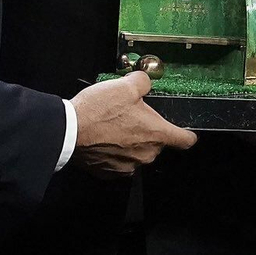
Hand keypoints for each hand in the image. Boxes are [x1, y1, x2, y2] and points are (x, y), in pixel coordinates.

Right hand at [68, 72, 195, 176]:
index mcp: (156, 134)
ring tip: (113, 126)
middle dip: (147, 130)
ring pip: (137, 152)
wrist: (68, 130)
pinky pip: (119, 161)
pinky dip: (114, 151)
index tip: (185, 132)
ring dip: (130, 141)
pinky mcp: (110, 172)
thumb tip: (144, 82)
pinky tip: (104, 138)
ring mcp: (128, 166)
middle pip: (157, 143)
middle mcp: (146, 154)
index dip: (187, 134)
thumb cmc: (98, 110)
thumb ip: (143, 82)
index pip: (186, 140)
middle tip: (130, 116)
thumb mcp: (125, 85)